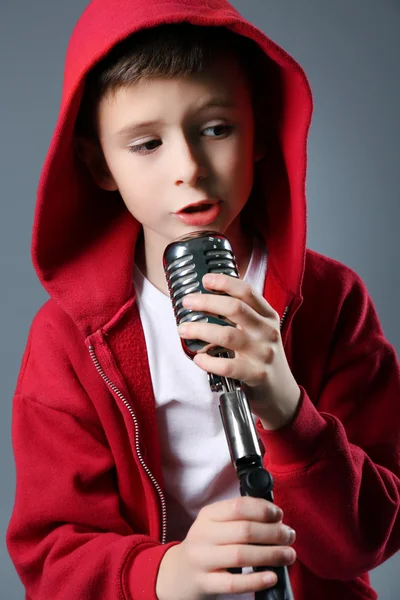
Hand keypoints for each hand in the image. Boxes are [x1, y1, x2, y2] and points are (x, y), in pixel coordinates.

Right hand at [156, 497, 295, 599]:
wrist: (176, 573)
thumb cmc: (206, 545)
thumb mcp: (214, 524)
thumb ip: (238, 517)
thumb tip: (275, 517)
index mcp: (208, 515)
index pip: (239, 506)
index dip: (263, 510)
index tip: (279, 516)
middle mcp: (203, 534)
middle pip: (244, 531)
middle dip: (274, 533)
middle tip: (290, 536)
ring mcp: (202, 559)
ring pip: (241, 555)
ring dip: (271, 555)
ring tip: (289, 555)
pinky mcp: (204, 583)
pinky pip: (233, 583)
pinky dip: (256, 580)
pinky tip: (272, 577)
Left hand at [177, 273, 300, 429]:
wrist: (281, 393)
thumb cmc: (263, 358)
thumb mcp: (260, 331)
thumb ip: (242, 316)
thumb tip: (208, 299)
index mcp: (268, 316)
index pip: (247, 292)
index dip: (225, 282)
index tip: (206, 280)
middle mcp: (267, 331)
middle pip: (234, 308)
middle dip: (206, 302)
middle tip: (187, 302)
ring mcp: (263, 353)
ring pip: (227, 335)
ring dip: (200, 330)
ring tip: (183, 329)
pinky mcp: (256, 374)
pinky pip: (227, 366)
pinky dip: (208, 361)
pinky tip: (198, 358)